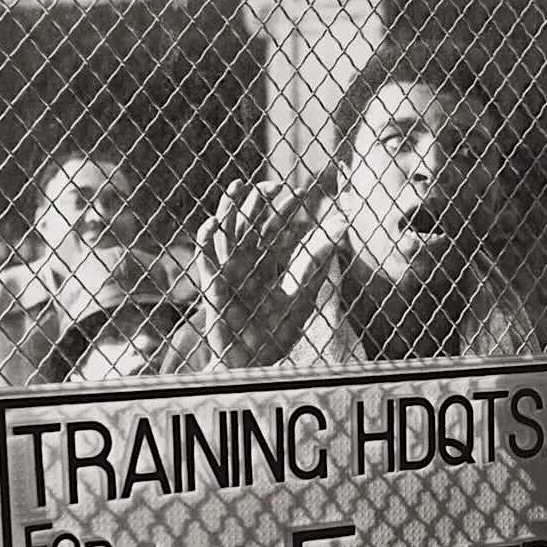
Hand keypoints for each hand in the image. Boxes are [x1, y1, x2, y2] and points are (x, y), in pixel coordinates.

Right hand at [197, 180, 345, 367]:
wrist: (255, 362)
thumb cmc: (278, 334)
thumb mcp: (303, 297)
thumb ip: (317, 266)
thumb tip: (340, 233)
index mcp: (269, 266)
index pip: (277, 231)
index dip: (286, 212)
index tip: (300, 193)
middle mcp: (248, 265)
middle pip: (251, 226)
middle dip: (259, 204)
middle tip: (270, 183)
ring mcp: (229, 274)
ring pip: (228, 235)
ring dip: (230, 211)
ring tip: (237, 187)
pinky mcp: (213, 287)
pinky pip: (206, 260)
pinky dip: (206, 240)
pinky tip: (214, 221)